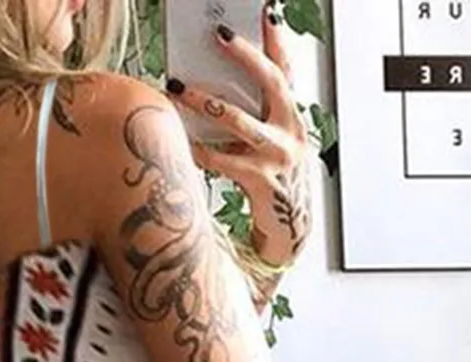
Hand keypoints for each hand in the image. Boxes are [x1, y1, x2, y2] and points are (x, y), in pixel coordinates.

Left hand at [166, 6, 313, 273]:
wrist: (288, 230)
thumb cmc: (271, 180)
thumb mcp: (269, 142)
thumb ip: (252, 115)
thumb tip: (209, 87)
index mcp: (293, 117)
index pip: (287, 70)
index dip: (277, 41)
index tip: (267, 10)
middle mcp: (290, 132)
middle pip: (270, 83)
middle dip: (245, 56)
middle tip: (219, 34)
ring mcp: (278, 157)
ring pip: (237, 121)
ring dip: (203, 102)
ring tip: (177, 87)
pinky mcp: (262, 182)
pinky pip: (222, 160)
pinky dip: (198, 150)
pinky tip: (179, 140)